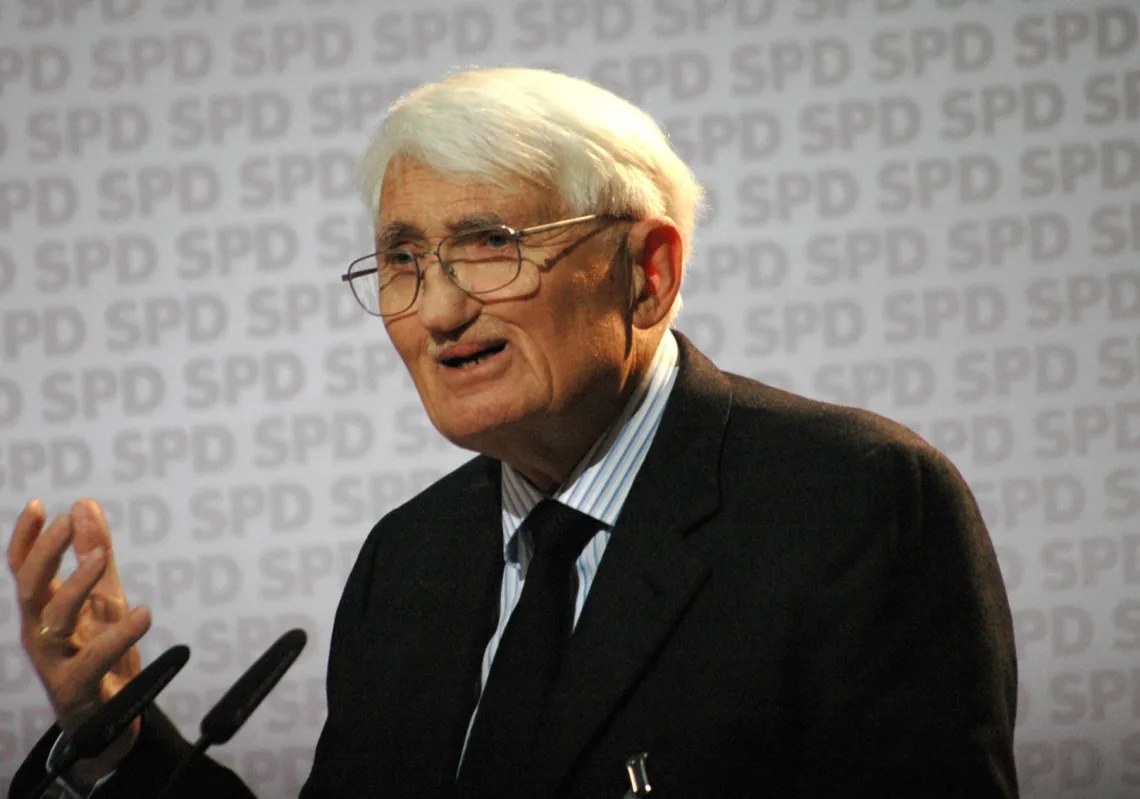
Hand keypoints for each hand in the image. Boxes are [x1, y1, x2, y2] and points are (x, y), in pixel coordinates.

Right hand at [7, 498, 151, 785]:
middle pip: (31, 588)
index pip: (24, 569)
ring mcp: (55, 661)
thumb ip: (95, 553)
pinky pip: (94, 659)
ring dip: (77, 584)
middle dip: (47, 553)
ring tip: (103, 557)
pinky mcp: (78, 687)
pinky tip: (143, 614)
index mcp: (43, 609)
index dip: (27, 538)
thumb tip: (85, 505)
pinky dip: (119, 635)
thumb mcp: (103, 597)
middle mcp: (42, 632)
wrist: (108, 722)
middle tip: (67, 522)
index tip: (39, 504)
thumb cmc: (99, 654)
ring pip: (55, 619)